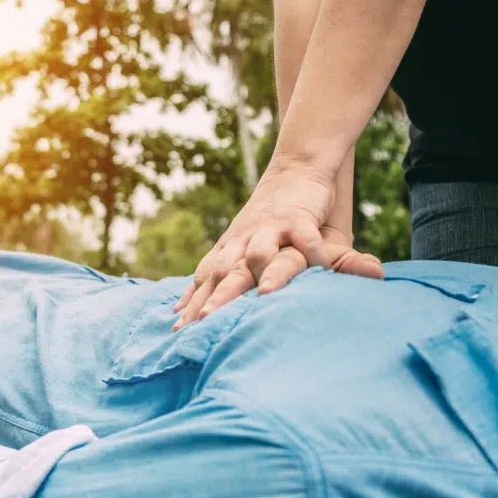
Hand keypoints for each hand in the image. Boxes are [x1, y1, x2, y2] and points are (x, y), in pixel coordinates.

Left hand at [174, 165, 335, 327]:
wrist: (295, 167)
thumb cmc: (267, 216)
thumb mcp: (237, 244)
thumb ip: (216, 274)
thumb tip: (179, 307)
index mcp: (229, 248)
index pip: (205, 278)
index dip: (193, 302)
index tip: (179, 329)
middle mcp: (244, 239)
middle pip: (225, 270)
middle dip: (215, 296)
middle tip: (205, 320)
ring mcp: (271, 228)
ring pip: (259, 253)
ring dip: (259, 273)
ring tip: (261, 296)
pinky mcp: (300, 218)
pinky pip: (305, 238)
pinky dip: (312, 253)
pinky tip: (318, 269)